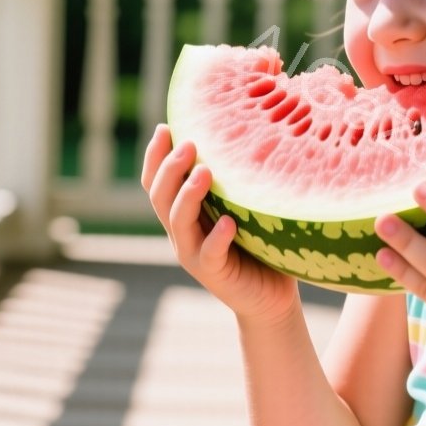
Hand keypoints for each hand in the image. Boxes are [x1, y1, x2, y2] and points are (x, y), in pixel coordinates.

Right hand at [141, 123, 300, 323]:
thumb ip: (232, 183)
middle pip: (159, 197)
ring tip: (204, 172)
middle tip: (188, 143)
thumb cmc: (258, 245)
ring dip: (188, 195)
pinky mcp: (214, 273)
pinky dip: (217, 237)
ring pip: (178, 222)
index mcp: (183, 214)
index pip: (156, 182)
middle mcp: (181, 233)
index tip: (164, 127)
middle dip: (170, 168)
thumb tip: (245, 133)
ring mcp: (194, 254)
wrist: (270, 298)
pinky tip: (228, 223)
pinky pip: (209, 253)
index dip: (154, 156)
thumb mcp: (241, 208)